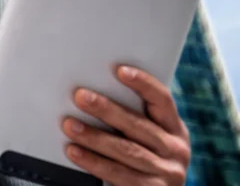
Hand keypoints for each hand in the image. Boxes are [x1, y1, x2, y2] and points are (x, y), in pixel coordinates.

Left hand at [61, 66, 190, 185]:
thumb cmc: (143, 159)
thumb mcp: (148, 139)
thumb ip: (131, 119)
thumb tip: (93, 93)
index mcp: (174, 129)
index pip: (162, 100)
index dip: (143, 83)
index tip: (120, 70)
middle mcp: (175, 149)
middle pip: (137, 124)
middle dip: (106, 109)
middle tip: (80, 97)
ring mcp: (167, 173)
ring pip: (126, 150)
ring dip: (94, 136)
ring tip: (70, 125)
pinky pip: (118, 174)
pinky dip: (93, 162)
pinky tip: (75, 151)